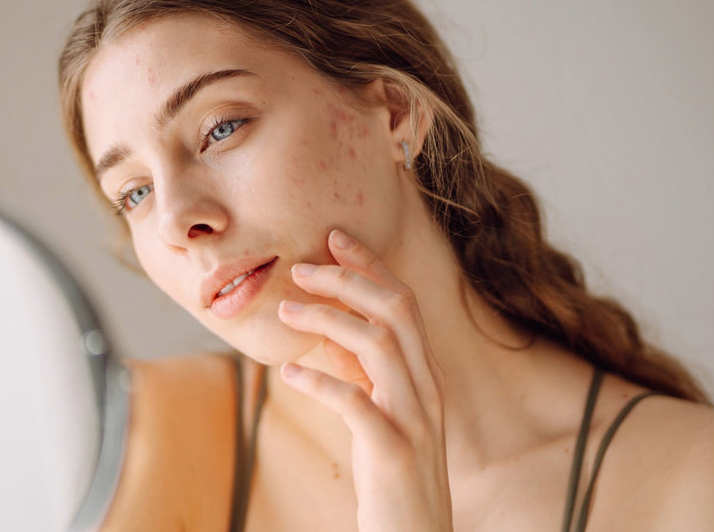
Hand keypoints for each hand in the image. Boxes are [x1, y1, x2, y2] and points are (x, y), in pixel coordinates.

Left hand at [278, 229, 452, 530]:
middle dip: (348, 280)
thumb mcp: (380, 413)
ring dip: (328, 320)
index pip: (403, 303)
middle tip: (300, 268)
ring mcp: (415, 420)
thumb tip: (327, 328)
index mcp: (425, 375)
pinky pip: (357, 405)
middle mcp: (427, 389)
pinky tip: (287, 373)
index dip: (369, 265)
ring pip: (380, 345)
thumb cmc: (393, 475)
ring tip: (285, 310)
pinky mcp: (394, 453)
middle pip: (396, 311)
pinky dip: (320, 382)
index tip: (334, 237)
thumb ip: (361, 372)